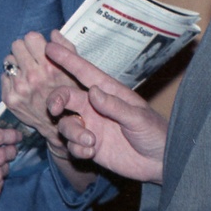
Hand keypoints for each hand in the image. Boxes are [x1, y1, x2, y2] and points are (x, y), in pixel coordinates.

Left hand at [1, 30, 77, 150]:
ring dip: (17, 64)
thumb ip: (66, 49)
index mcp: (50, 67)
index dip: (35, 42)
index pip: (30, 37)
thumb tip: (52, 33)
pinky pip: (3, 76)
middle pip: (16, 45)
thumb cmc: (70, 96)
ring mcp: (19, 88)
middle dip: (24, 50)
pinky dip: (11, 78)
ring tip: (27, 73)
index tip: (39, 50)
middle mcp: (33, 77)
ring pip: (8, 59)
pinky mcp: (9, 98)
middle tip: (31, 60)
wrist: (59, 126)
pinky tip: (22, 85)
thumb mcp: (76, 71)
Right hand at [46, 35, 166, 183]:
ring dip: (73, 132)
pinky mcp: (89, 146)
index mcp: (109, 92)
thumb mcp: (139, 118)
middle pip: (66, 97)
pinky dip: (77, 149)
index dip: (67, 59)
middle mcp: (96, 107)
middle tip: (55, 110)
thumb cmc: (155, 133)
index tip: (50, 47)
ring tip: (91, 142)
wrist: (160, 162)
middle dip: (56, 100)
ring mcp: (92, 127)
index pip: (85, 72)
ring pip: (66, 124)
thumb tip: (93, 91)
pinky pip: (72, 145)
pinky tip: (91, 152)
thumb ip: (115, 106)